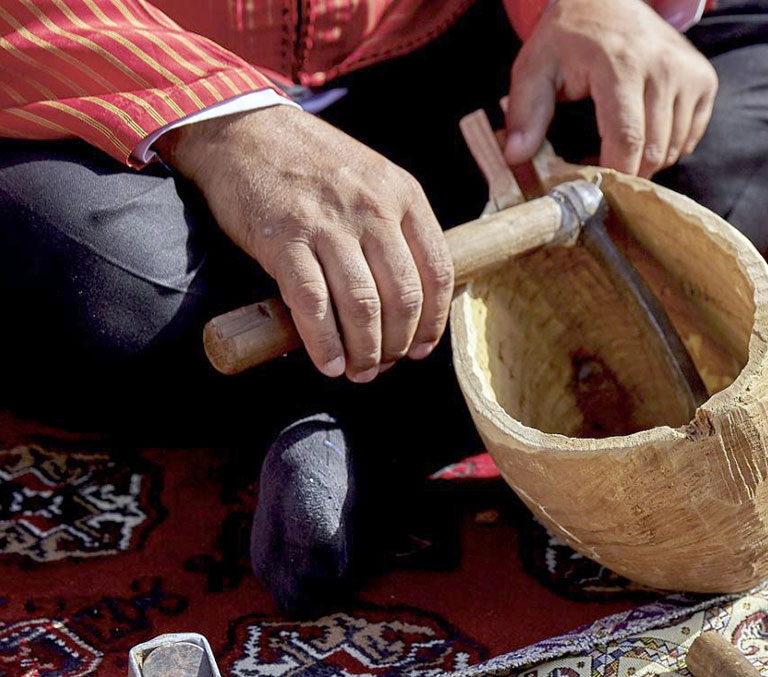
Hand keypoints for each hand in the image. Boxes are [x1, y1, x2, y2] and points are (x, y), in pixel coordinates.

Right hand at [159, 105, 452, 382]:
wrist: (243, 128)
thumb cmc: (311, 163)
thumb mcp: (372, 179)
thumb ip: (395, 227)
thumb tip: (411, 298)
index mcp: (403, 195)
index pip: (438, 271)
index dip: (434, 321)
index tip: (422, 347)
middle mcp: (374, 209)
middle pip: (404, 297)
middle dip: (398, 344)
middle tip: (385, 365)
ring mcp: (329, 224)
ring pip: (364, 307)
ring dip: (365, 352)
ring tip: (358, 371)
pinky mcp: (284, 239)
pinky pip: (313, 304)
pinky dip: (324, 343)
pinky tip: (327, 363)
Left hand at [504, 0, 717, 177]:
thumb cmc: (569, 37)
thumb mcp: (536, 67)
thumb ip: (526, 113)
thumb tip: (516, 157)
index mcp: (620, 64)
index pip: (626, 140)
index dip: (613, 174)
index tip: (595, 188)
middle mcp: (662, 66)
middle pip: (654, 151)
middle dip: (628, 173)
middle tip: (602, 168)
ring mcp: (688, 71)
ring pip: (674, 148)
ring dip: (648, 161)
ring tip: (620, 144)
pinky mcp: (704, 78)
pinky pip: (691, 137)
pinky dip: (669, 146)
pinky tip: (645, 129)